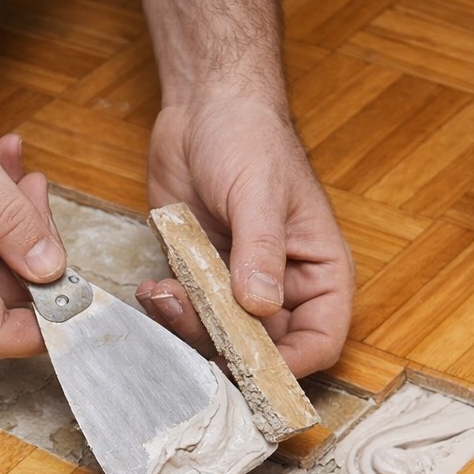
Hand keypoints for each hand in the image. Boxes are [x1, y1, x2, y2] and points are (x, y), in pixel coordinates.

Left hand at [135, 95, 353, 377]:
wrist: (203, 106)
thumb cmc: (249, 137)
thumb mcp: (259, 191)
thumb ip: (260, 250)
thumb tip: (260, 304)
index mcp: (319, 270)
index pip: (320, 340)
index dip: (290, 366)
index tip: (248, 367)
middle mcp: (283, 287)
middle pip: (264, 350)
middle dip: (224, 349)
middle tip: (190, 324)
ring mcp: (238, 285)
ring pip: (219, 337)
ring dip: (188, 328)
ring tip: (164, 294)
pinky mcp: (200, 276)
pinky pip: (186, 313)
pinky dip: (167, 311)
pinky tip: (152, 288)